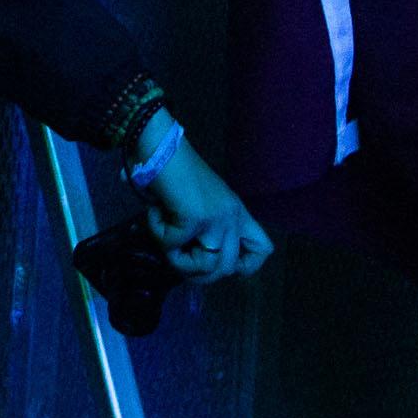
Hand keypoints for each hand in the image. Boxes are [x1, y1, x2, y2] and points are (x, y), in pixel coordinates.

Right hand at [139, 138, 271, 282]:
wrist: (162, 146)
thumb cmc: (176, 169)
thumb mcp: (202, 202)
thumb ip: (205, 227)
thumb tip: (188, 257)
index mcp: (237, 212)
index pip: (263, 250)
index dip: (243, 266)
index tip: (215, 261)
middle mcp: (233, 217)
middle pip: (227, 268)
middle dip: (196, 272)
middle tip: (175, 253)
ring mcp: (217, 219)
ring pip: (206, 266)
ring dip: (178, 260)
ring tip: (165, 239)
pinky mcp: (195, 219)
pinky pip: (172, 246)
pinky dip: (157, 233)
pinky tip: (154, 213)